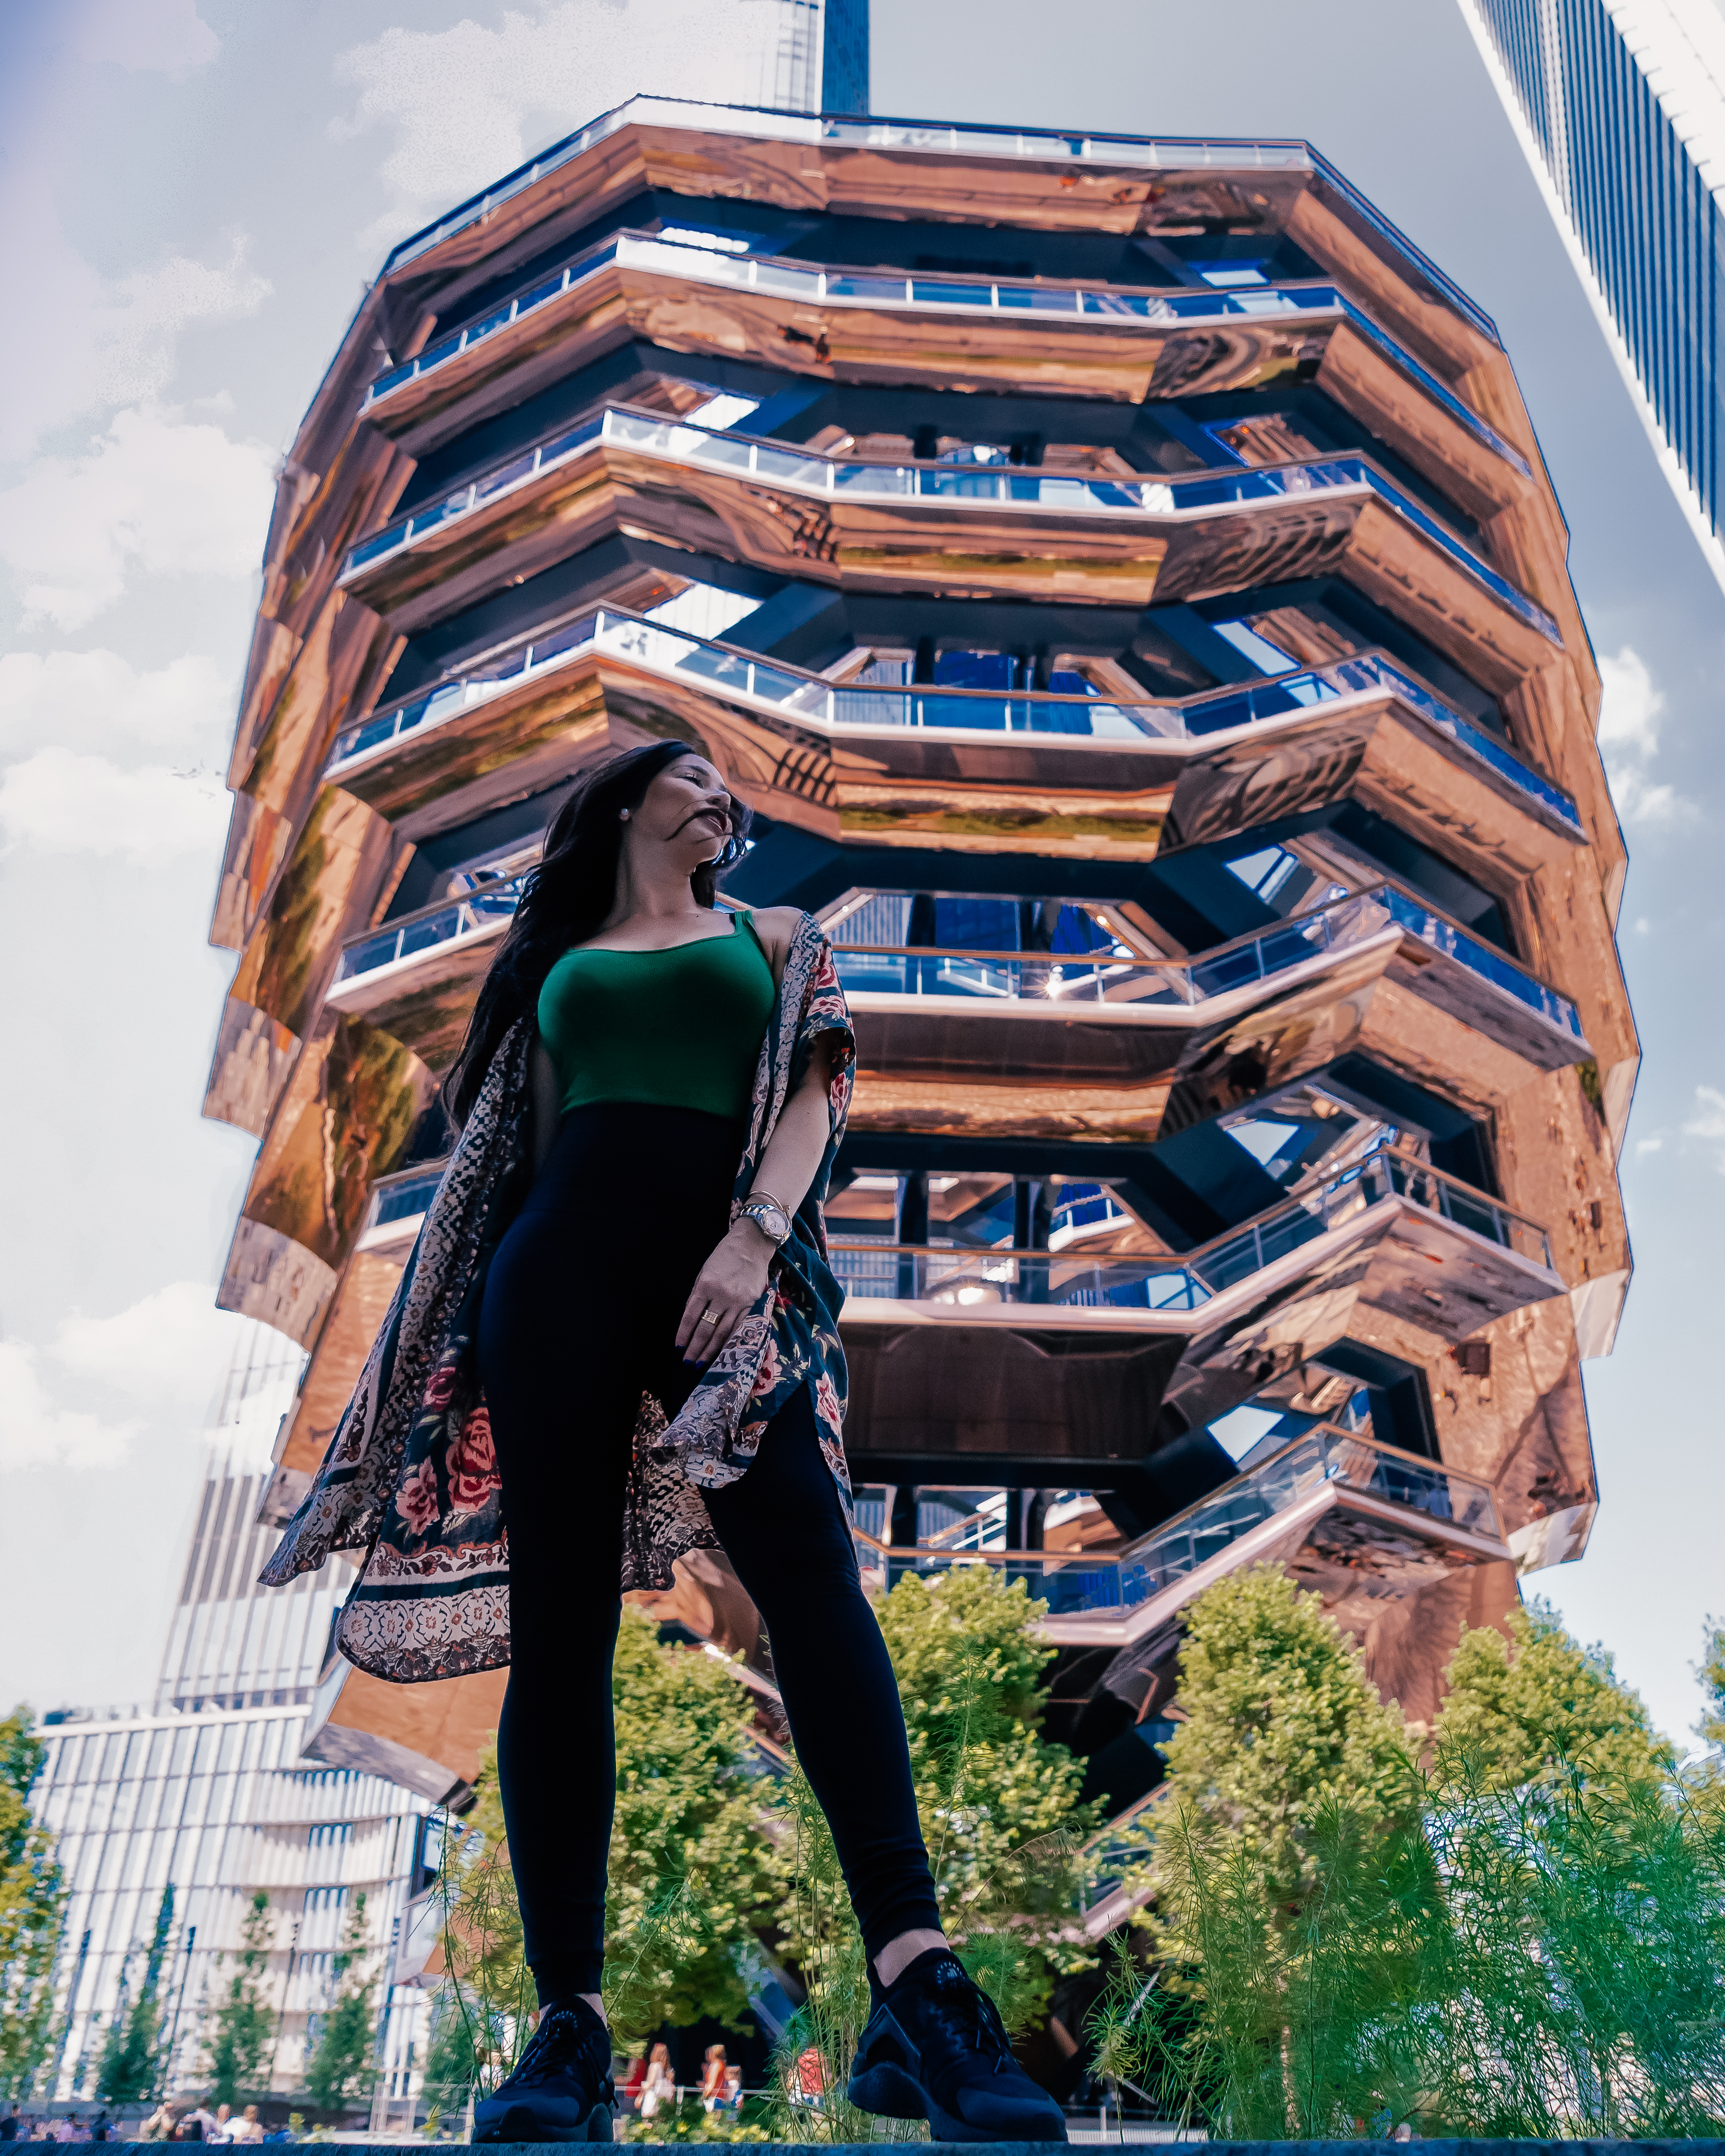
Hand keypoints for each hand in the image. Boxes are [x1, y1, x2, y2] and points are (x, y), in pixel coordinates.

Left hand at [676, 1218, 773, 1365]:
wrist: (752, 1244)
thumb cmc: (724, 1256)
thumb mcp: (704, 1271)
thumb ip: (698, 1294)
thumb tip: (692, 1319)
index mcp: (705, 1285)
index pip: (691, 1316)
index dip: (684, 1333)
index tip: (679, 1346)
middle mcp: (721, 1295)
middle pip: (706, 1328)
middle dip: (696, 1347)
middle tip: (688, 1361)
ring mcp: (738, 1301)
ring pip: (723, 1332)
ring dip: (711, 1349)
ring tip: (703, 1362)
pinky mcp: (751, 1303)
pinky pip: (738, 1326)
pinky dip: (729, 1340)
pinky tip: (723, 1350)